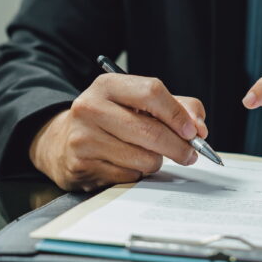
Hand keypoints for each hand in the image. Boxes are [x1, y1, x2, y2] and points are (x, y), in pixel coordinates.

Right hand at [30, 74, 208, 191]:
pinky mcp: (82, 165)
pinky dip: (136, 173)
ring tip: (146, 155)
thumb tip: (199, 129)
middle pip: (151, 131)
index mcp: (107, 85)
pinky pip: (129, 176)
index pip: (151, 92)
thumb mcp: (137, 103)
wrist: (62, 142)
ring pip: (143, 158)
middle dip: (179, 147)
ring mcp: (84, 137)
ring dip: (155, 161)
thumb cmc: (110, 120)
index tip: (194, 131)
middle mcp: (91, 107)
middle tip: (190, 154)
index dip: (178, 114)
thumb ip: (176, 108)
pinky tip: (125, 164)